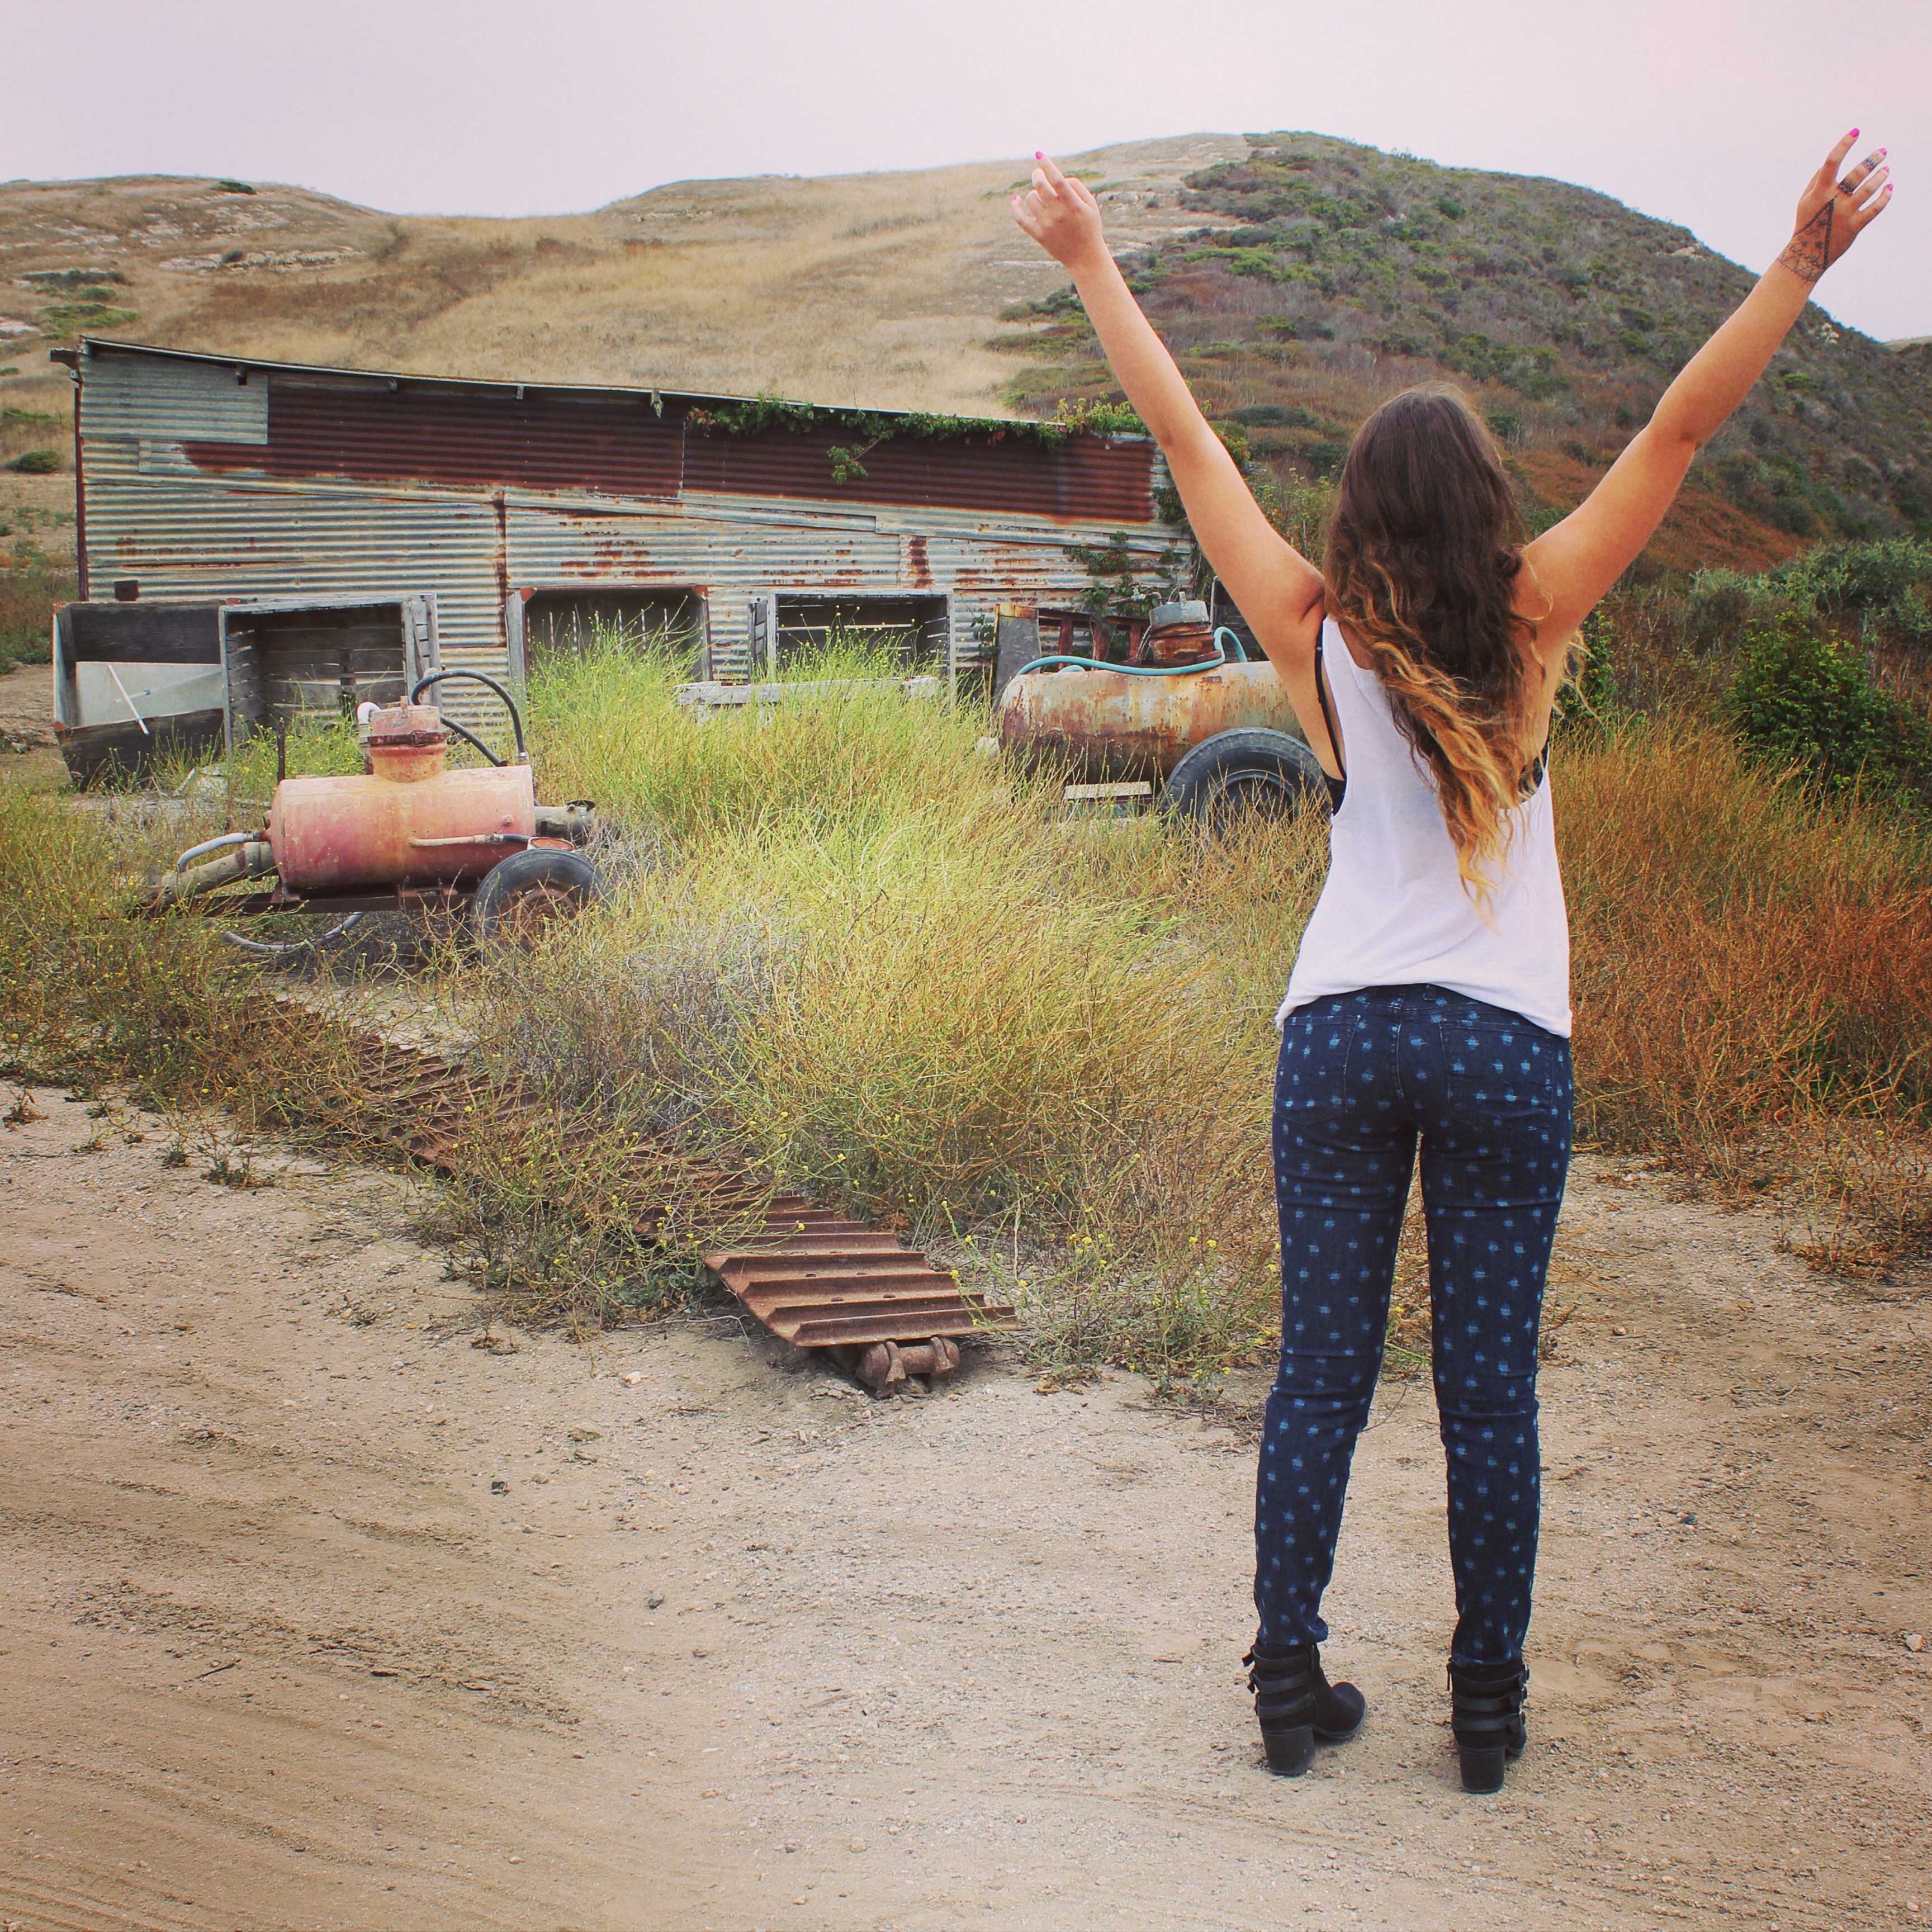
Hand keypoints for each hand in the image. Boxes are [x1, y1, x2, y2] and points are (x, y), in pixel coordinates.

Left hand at [1011, 153, 1109, 274]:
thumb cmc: (1089, 227)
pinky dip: (1015, 207)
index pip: (1057, 179)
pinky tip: (1016, 200)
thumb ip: (1077, 187)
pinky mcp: (1038, 235)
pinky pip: (1020, 218)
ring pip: (1031, 198)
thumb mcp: (1091, 205)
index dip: (1047, 165)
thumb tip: (1057, 176)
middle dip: (1037, 174)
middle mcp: (1058, 214)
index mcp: (1073, 204)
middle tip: (1038, 173)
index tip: (1039, 155)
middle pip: (1040, 185)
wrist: (1085, 257)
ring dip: (1034, 193)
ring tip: (1042, 197)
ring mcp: (1047, 225)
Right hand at [1777, 129, 1891, 282]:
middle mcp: (1833, 200)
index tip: (1856, 132)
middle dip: (1873, 160)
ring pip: (1868, 189)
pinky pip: (1875, 209)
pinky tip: (1889, 188)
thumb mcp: (1805, 200)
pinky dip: (1885, 197)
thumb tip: (1830, 161)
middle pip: (1857, 173)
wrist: (1807, 255)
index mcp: (1819, 191)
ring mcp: (1845, 213)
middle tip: (1883, 152)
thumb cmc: (1807, 223)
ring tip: (1886, 170)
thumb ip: (1817, 179)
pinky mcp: (1855, 226)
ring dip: (1880, 177)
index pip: (1832, 162)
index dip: (1844, 144)